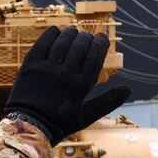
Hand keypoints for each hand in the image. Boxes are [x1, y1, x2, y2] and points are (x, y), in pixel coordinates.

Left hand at [5, 26, 131, 142]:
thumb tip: (129, 90)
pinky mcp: (30, 65)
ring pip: (63, 41)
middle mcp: (65, 75)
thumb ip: (108, 102)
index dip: (100, 43)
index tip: (101, 37)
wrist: (29, 125)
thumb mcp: (87, 115)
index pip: (95, 56)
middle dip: (86, 37)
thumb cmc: (60, 122)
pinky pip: (43, 42)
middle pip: (80, 45)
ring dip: (70, 33)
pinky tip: (56, 32)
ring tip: (72, 32)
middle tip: (86, 36)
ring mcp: (47, 69)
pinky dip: (52, 33)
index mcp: (81, 86)